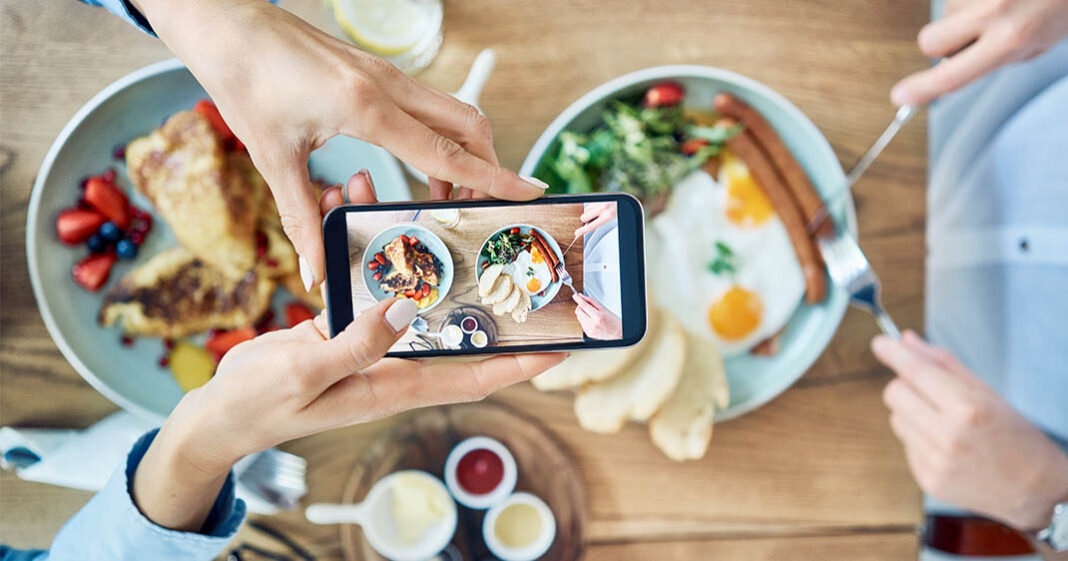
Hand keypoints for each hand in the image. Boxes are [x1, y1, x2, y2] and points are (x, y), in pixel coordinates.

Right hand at [131, 172, 564, 532]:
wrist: (221, 411)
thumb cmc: (263, 405)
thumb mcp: (309, 374)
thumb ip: (357, 344)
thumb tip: (405, 309)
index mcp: (393, 384)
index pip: (473, 376)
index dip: (518, 364)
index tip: (557, 347)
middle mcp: (390, 361)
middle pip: (448, 319)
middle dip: (467, 273)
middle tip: (490, 230)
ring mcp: (368, 340)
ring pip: (404, 286)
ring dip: (403, 241)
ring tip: (387, 190)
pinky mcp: (344, 323)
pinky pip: (363, 277)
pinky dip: (357, 243)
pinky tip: (345, 204)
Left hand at [132, 0, 546, 287]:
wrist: (229, 24)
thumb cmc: (247, 80)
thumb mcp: (272, 157)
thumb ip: (302, 217)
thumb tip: (317, 270)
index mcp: (368, 109)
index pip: (448, 153)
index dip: (493, 179)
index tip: (531, 193)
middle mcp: (390, 88)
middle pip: (469, 127)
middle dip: (489, 168)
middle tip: (480, 208)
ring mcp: (388, 76)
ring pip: (455, 113)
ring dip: (466, 153)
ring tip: (447, 197)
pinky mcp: (379, 73)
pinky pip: (430, 107)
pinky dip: (442, 138)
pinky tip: (419, 165)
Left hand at [573, 293, 621, 339]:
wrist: (618, 333)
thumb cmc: (613, 321)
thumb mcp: (604, 309)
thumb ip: (591, 302)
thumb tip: (582, 297)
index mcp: (598, 316)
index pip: (584, 306)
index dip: (578, 300)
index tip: (575, 296)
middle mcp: (593, 324)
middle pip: (579, 311)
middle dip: (580, 306)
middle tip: (584, 305)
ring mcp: (590, 330)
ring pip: (579, 317)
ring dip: (582, 313)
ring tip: (590, 314)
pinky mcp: (589, 334)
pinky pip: (581, 324)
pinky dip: (584, 320)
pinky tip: (591, 320)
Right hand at [574, 201, 617, 237]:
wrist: (624, 198)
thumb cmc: (619, 209)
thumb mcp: (611, 218)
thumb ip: (600, 221)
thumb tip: (588, 224)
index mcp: (608, 216)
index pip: (591, 226)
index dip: (583, 230)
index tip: (576, 233)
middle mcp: (603, 208)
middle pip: (584, 217)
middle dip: (585, 220)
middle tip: (592, 220)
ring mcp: (600, 201)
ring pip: (586, 210)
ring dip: (589, 212)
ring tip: (597, 212)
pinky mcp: (599, 197)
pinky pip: (590, 204)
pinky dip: (592, 207)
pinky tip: (599, 207)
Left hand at [873, 330, 1067, 530]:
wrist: (1036, 489)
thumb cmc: (1014, 436)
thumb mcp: (987, 393)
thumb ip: (944, 364)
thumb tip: (906, 340)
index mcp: (969, 408)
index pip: (916, 372)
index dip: (893, 354)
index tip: (880, 343)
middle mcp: (949, 436)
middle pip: (895, 394)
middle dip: (905, 386)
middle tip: (926, 390)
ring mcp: (936, 462)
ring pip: (896, 419)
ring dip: (912, 415)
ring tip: (945, 424)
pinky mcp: (928, 480)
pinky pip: (905, 445)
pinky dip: (919, 440)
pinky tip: (946, 448)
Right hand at [891, 0, 1067, 104]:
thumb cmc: (1064, 6)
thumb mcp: (1038, 44)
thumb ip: (996, 58)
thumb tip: (957, 63)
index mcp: (1011, 39)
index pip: (952, 76)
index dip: (922, 89)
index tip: (901, 96)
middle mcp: (995, 12)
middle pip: (930, 41)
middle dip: (940, 44)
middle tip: (967, 38)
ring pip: (946, 13)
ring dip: (964, 13)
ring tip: (999, 4)